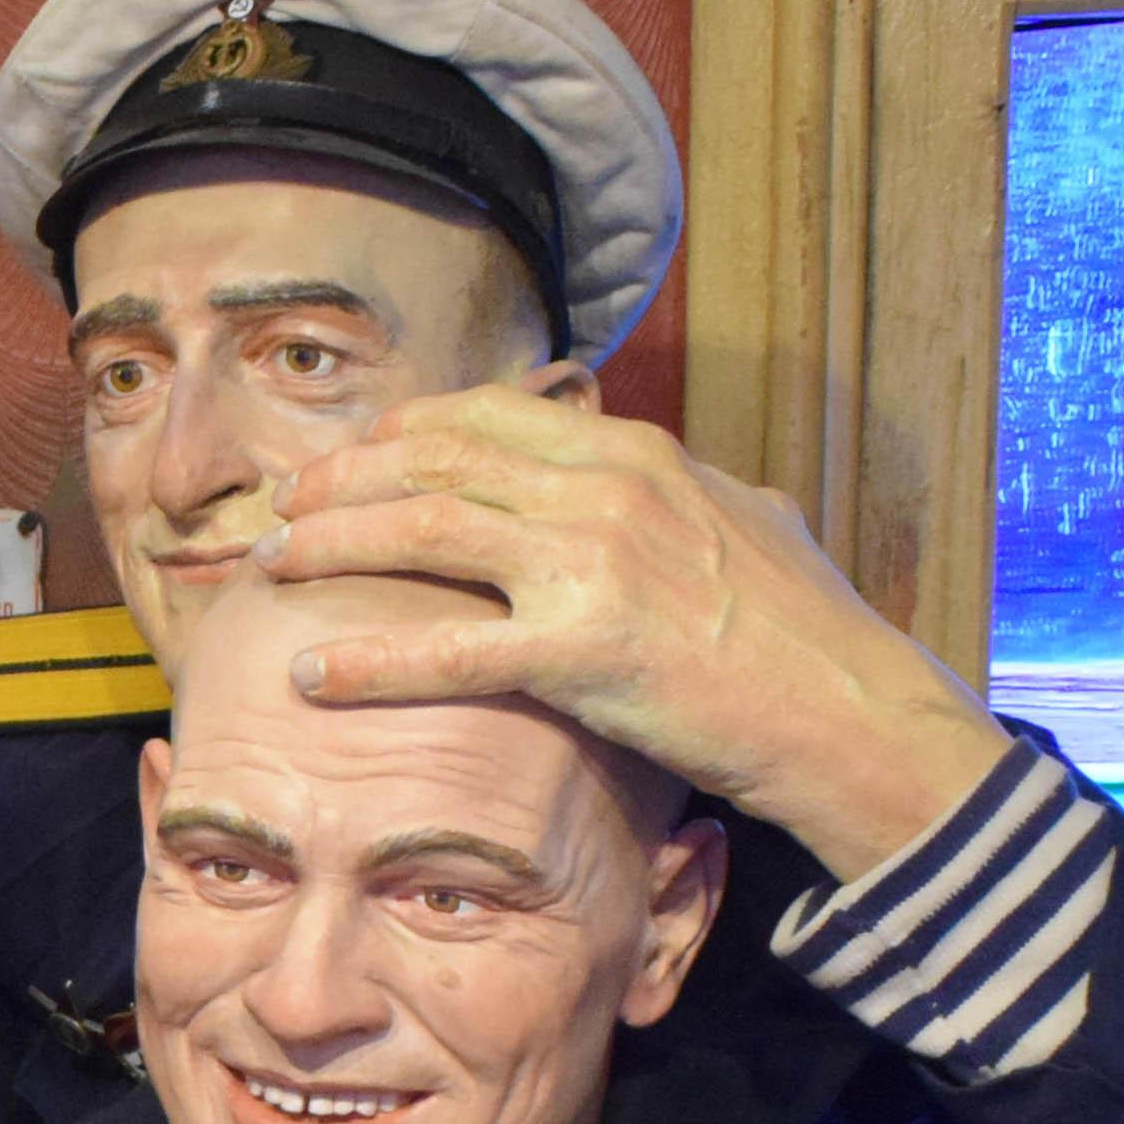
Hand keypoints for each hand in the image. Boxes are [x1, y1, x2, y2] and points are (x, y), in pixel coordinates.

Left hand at [267, 386, 1012, 887]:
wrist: (849, 708)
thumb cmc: (803, 629)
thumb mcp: (745, 520)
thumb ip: (679, 490)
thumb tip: (654, 470)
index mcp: (635, 453)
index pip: (490, 415)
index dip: (406, 430)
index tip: (357, 453)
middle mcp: (605, 489)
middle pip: (437, 461)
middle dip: (346, 479)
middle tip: (286, 505)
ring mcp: (592, 565)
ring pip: (424, 532)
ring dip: (333, 544)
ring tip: (274, 564)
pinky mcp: (584, 651)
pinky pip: (446, 652)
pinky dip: (369, 660)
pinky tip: (312, 671)